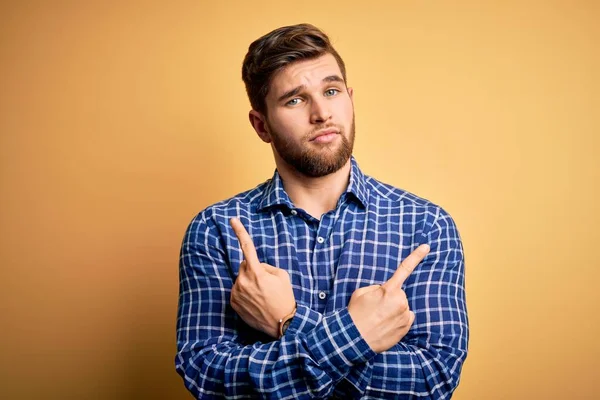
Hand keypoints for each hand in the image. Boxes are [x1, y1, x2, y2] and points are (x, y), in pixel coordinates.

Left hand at [229, 218, 295, 337]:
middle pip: (244, 265)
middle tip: (266, 283)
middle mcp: (243, 281)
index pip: (247, 247)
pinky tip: (255, 302)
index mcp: (257, 272)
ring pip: (241, 279)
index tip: (233, 220)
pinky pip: (237, 290)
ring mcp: (237, 292)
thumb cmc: (284, 297)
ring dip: (249, 282)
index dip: (240, 232)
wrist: (282, 323)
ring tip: (262, 295)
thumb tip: (256, 266)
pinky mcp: (233, 302)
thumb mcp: (282, 276)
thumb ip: (266, 266)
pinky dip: (244, 293)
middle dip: (253, 269)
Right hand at [348, 244, 429, 352]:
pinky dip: (398, 320)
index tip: (427, 247)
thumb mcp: (361, 293)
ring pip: (402, 307)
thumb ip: (377, 288)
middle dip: (390, 298)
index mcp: (389, 290)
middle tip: (376, 308)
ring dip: (394, 310)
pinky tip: (386, 325)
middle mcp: (401, 301)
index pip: (404, 269)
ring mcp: (405, 315)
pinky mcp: (406, 328)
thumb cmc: (356, 314)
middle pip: (399, 294)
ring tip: (379, 318)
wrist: (355, 338)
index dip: (416, 256)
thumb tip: (385, 291)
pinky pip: (405, 318)